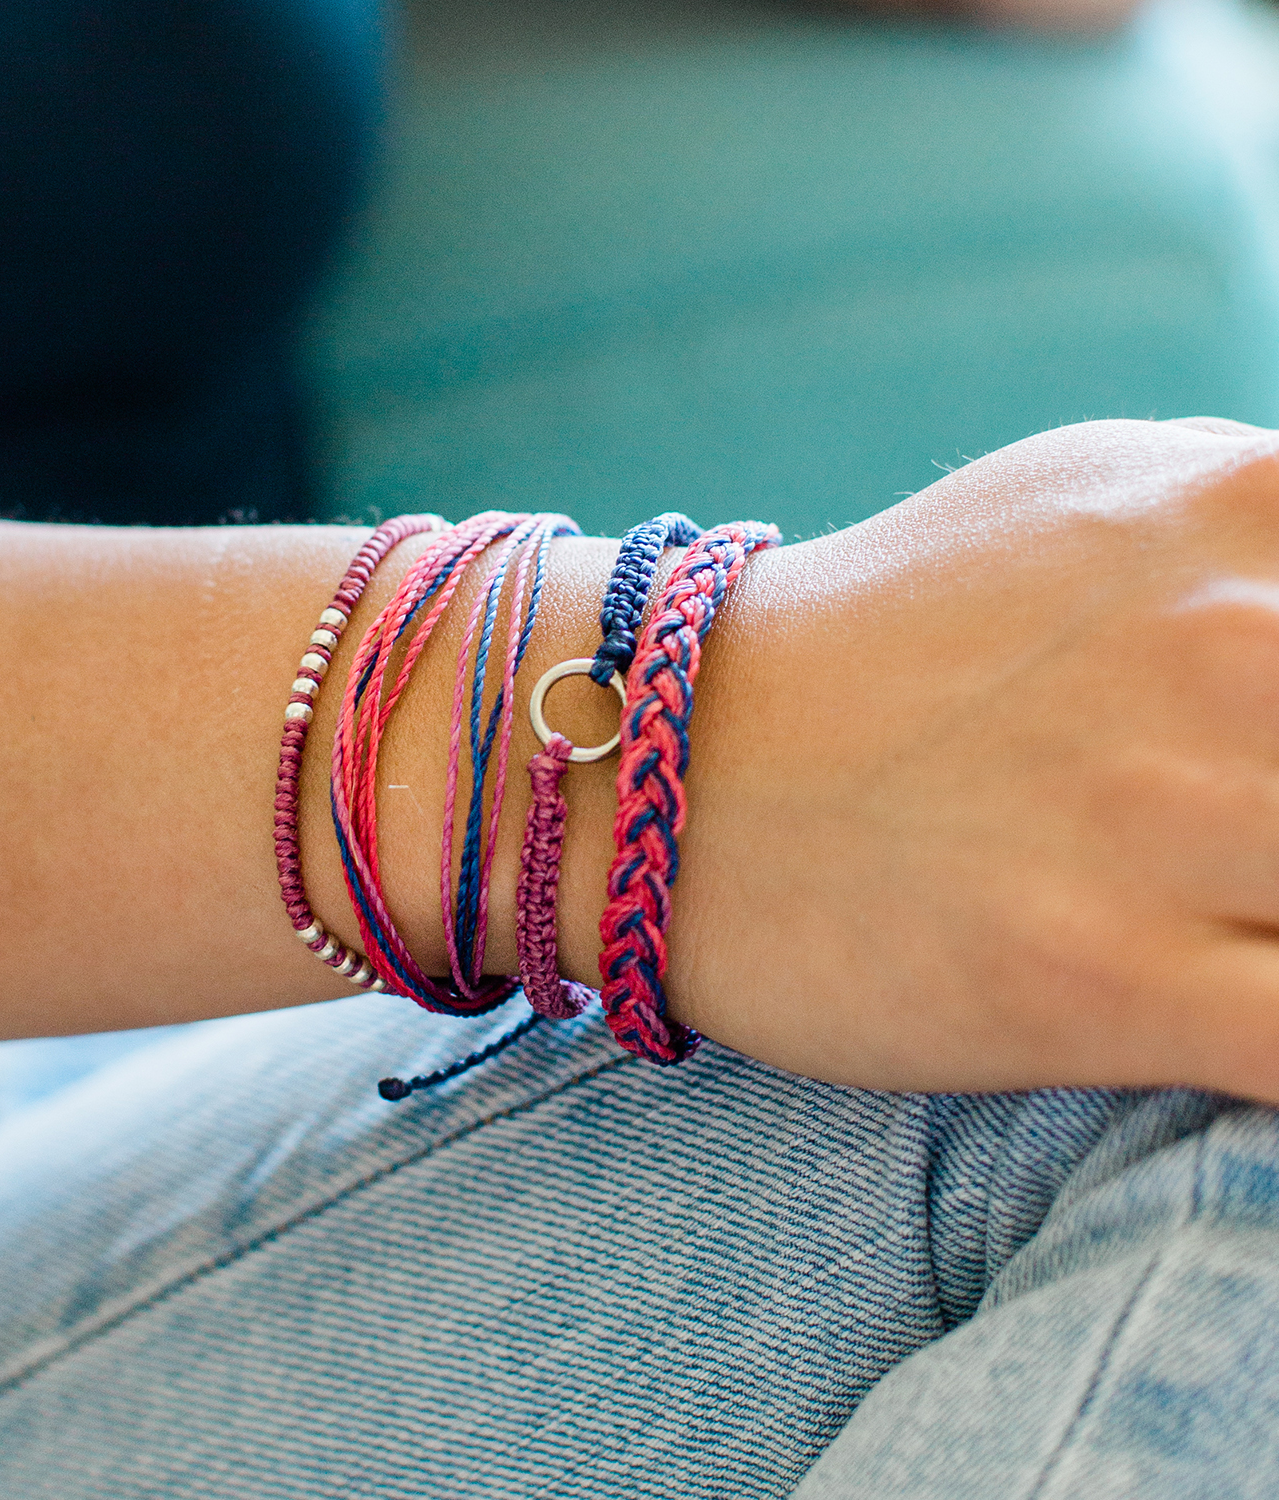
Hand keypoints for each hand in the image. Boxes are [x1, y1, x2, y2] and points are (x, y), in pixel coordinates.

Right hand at [671, 418, 1278, 1099]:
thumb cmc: (890, 631)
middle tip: (1275, 837)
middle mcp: (1226, 646)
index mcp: (1241, 502)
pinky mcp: (1099, 980)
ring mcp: (1166, 820)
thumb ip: (1272, 511)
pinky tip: (1263, 1013)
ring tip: (1255, 900)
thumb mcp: (1091, 493)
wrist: (674, 760)